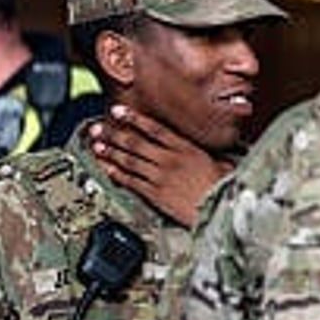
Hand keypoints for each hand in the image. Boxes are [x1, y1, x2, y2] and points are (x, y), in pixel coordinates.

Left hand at [89, 104, 229, 227]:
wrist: (222, 208)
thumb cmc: (223, 187)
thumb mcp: (218, 163)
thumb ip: (203, 155)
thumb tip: (201, 150)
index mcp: (186, 148)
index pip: (154, 128)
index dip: (133, 118)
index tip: (117, 111)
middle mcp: (170, 159)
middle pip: (136, 143)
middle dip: (114, 134)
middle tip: (98, 128)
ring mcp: (161, 176)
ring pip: (130, 160)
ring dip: (111, 152)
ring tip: (97, 146)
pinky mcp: (156, 194)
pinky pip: (131, 181)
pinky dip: (116, 174)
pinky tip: (106, 169)